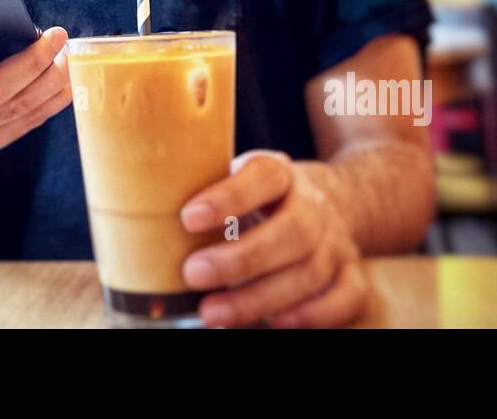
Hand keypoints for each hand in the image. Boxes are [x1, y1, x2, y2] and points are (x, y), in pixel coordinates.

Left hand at [179, 150, 367, 328]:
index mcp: (281, 173)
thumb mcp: (239, 178)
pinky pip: (344, 299)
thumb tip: (145, 215)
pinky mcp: (350, 274)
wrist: (335, 199)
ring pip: (310, 272)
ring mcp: (336, 242)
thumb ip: (207, 190)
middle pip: (291, 232)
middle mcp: (313, 206)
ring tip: (212, 313)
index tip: (188, 218)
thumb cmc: (263, 195)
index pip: (262, 176)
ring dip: (259, 298)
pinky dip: (313, 315)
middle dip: (240, 260)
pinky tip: (275, 323)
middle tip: (193, 274)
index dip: (228, 197)